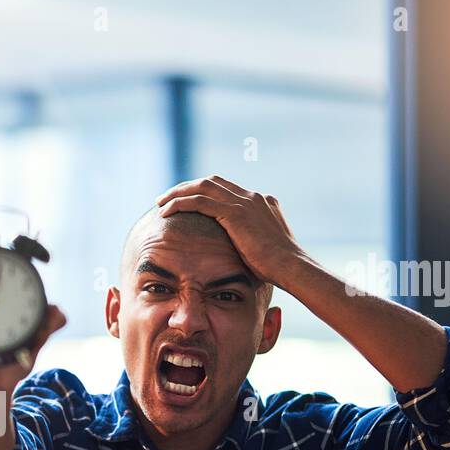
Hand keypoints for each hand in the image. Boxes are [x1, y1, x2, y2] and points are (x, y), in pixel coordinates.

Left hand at [156, 176, 307, 289]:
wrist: (290, 267)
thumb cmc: (279, 267)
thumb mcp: (264, 248)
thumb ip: (253, 240)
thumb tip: (242, 250)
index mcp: (261, 201)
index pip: (225, 188)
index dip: (202, 192)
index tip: (186, 200)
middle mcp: (252, 196)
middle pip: (211, 181)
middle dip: (186, 187)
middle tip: (166, 197)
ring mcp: (245, 202)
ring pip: (202, 187)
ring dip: (178, 192)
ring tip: (160, 203)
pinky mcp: (235, 213)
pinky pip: (200, 201)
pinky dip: (180, 203)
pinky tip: (166, 211)